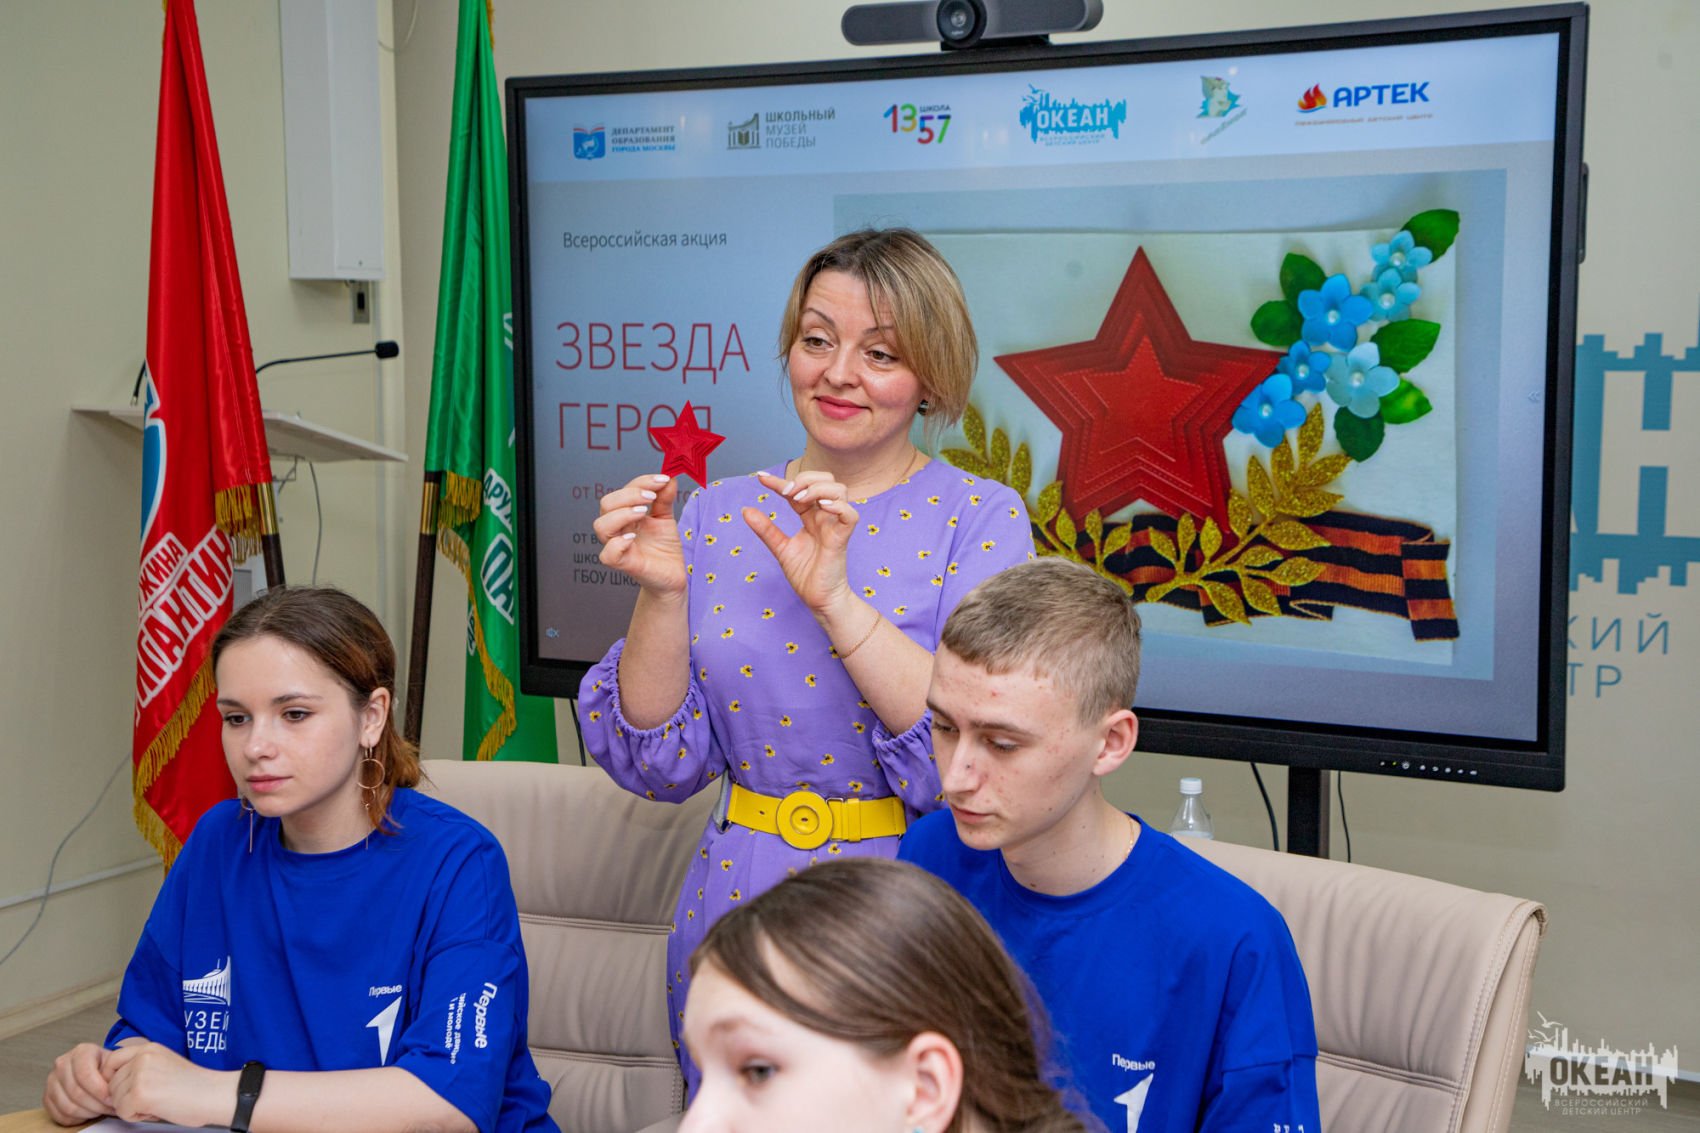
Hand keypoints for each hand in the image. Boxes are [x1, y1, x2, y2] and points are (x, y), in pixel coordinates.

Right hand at [42, 1042, 114, 1124]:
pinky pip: (59, 1115)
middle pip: (76, 1093)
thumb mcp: (117, 1062)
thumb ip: (117, 1071)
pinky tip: (89, 1114)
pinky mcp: (47, 1097)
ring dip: (88, 1113)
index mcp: (81, 1051)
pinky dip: (76, 1119)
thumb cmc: (109, 1067)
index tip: (112, 1099)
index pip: (85, 1075)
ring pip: (67, 1106)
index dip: (99, 1091)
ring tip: (102, 1111)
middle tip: (110, 1109)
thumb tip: (116, 1090)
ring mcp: (52, 1081)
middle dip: (96, 1105)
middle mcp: (62, 1063)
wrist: (99, 1068)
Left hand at [104, 1041, 226, 1127]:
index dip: (114, 1078)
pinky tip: (157, 1110)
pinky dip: (137, 1117)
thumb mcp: (165, 1063)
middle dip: (126, 1096)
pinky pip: (122, 1112)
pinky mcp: (140, 1094)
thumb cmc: (194, 1085)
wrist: (213, 1094)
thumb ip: (141, 1066)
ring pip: (115, 1099)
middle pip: (111, 1084)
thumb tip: (113, 1082)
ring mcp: (140, 1075)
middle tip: (152, 1098)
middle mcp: (142, 1057)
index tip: (127, 1088)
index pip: (112, 1061)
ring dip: (132, 1107)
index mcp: (149, 1048)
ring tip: (157, 1103)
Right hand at [593, 473, 686, 597]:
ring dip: (622, 514)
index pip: (624, 491)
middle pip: (607, 504)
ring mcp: (619, 546)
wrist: (674, 575)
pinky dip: (617, 544)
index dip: (641, 482)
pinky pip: (608, 555)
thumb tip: (669, 477)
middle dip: (629, 495)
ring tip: (644, 512)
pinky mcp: (625, 564)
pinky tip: (633, 537)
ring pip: (601, 526)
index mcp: (627, 515)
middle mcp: (619, 529)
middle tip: (651, 498)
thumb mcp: (666, 518)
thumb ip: (665, 499)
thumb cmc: (665, 548)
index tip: (662, 479)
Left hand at [744, 470, 858, 619]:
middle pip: (826, 480)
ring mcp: (835, 526)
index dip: (781, 481)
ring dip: (819, 488)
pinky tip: (821, 507)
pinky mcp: (842, 539)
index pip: (799, 490)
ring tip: (800, 499)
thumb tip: (746, 510)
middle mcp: (825, 517)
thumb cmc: (805, 574)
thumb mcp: (780, 548)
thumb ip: (766, 529)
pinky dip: (838, 506)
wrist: (818, 599)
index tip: (760, 478)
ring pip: (840, 491)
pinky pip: (850, 515)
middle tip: (786, 492)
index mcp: (812, 517)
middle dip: (805, 479)